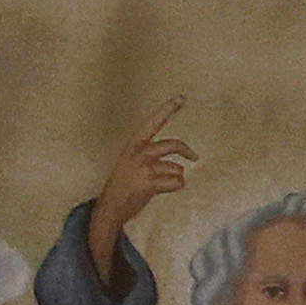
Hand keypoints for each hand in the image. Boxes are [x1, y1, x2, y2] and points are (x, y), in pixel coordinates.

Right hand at [91, 100, 194, 282]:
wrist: (110, 207)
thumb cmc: (126, 184)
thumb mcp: (134, 163)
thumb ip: (152, 157)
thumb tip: (181, 165)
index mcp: (133, 144)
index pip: (153, 122)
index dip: (168, 109)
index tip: (182, 97)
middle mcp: (138, 152)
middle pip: (173, 145)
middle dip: (187, 150)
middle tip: (195, 157)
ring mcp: (143, 168)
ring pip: (177, 169)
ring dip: (174, 178)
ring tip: (159, 184)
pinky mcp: (148, 183)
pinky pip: (177, 183)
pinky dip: (175, 187)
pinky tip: (160, 191)